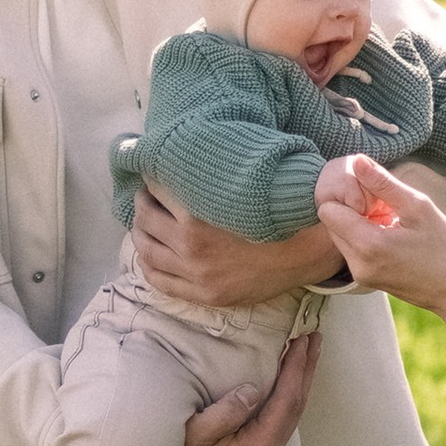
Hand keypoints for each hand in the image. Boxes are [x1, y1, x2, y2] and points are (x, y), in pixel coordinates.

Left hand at [131, 185, 343, 306]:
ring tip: (144, 222)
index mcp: (198, 218)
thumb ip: (210, 177)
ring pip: (147, 252)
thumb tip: (187, 150)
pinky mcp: (203, 295)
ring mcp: (196, 275)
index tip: (153, 172)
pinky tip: (150, 253)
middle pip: (146, 221)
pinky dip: (148, 265)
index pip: (157, 191)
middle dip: (142, 203)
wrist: (305, 252)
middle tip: (146, 195)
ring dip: (140, 233)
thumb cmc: (275, 213)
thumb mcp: (241, 189)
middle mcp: (191, 248)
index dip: (152, 178)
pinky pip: (160, 281)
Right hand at [173, 327, 319, 445]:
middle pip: (295, 410)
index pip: (285, 401)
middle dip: (306, 373)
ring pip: (289, 422)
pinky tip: (286, 390)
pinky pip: (279, 432)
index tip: (304, 339)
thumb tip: (253, 389)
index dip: (297, 368)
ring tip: (307, 358)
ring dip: (298, 388)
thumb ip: (226, 412)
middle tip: (315, 339)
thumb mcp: (193, 431)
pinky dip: (285, 406)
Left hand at [319, 161, 445, 318]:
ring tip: (388, 221)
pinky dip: (363, 237)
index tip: (373, 196)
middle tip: (383, 207)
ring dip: (356, 223)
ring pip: (339, 235)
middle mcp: (357, 263)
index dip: (347, 195)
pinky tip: (389, 235)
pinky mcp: (364, 278)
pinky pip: (350, 249)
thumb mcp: (418, 207)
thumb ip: (383, 183)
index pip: (327, 209)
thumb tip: (358, 161)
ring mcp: (359, 274)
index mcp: (369, 245)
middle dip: (350, 208)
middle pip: (330, 222)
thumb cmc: (444, 247)